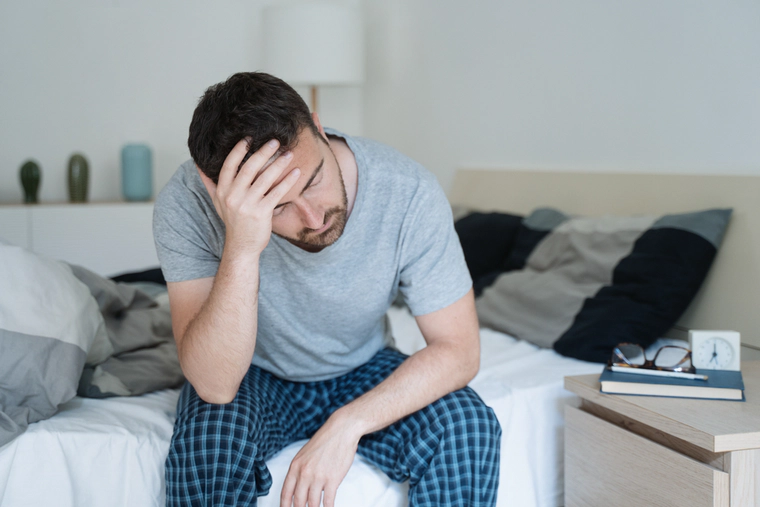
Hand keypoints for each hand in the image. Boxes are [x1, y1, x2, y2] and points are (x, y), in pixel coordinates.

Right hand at [197, 138, 300, 255]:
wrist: (242, 246)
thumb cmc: (232, 221)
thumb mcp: (217, 202)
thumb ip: (209, 183)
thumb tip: (197, 165)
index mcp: (222, 191)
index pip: (229, 165)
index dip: (239, 150)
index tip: (249, 138)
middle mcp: (233, 196)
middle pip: (249, 168)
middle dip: (263, 152)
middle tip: (275, 141)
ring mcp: (247, 204)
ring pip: (265, 178)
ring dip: (278, 164)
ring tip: (289, 154)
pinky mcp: (261, 213)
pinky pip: (276, 193)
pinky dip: (287, 181)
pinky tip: (296, 172)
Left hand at [280, 415, 362, 506]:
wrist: (341, 430)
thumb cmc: (325, 441)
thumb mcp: (305, 454)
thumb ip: (300, 470)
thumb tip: (298, 488)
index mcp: (295, 466)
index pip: (286, 493)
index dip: (285, 506)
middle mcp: (304, 473)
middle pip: (298, 502)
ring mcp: (318, 477)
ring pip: (313, 504)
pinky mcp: (332, 479)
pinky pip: (328, 501)